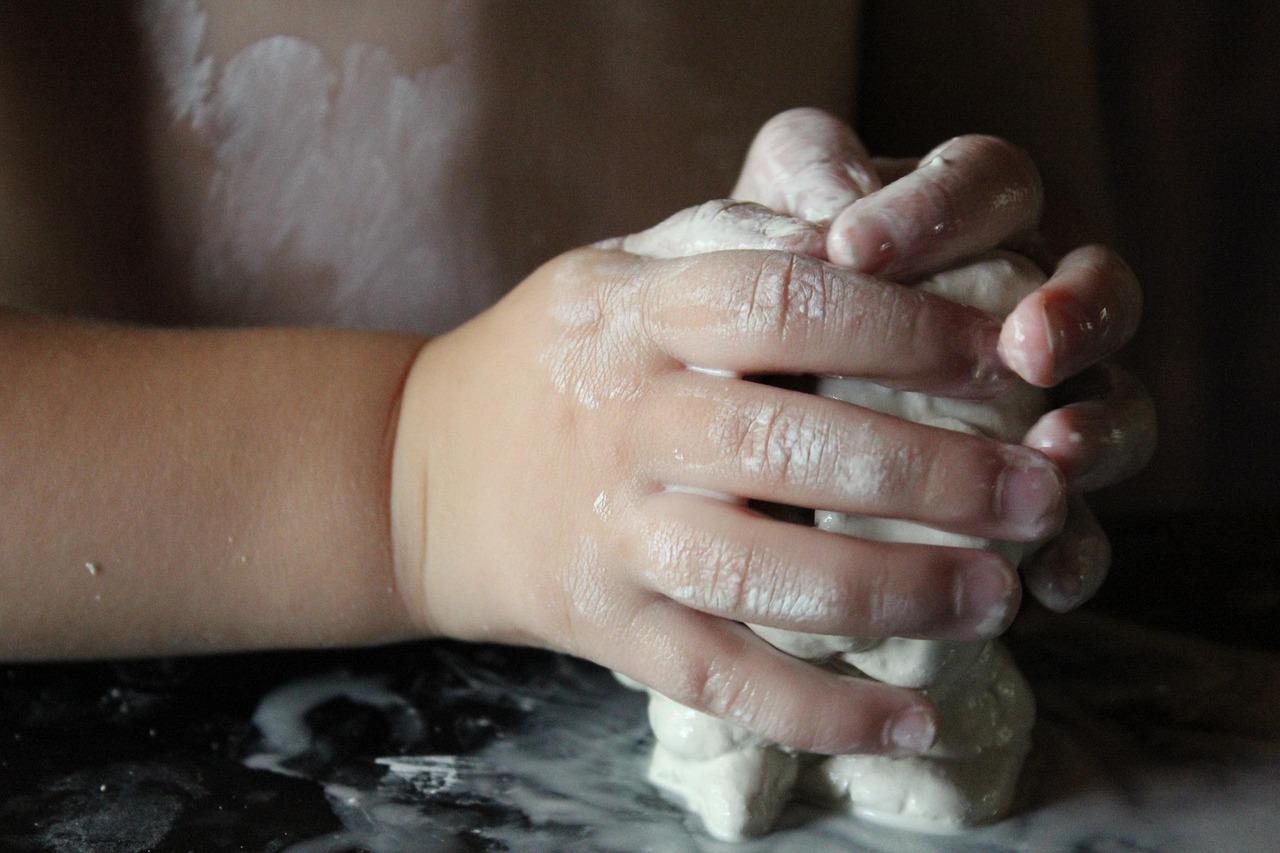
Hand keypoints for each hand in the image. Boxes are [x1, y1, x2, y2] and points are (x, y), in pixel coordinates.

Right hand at [390, 201, 1069, 755]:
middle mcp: (627, 422)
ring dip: (893, 590)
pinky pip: (719, 677)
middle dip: (932, 472)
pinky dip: (818, 710)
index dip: (908, 325)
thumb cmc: (554, 359)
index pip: (786, 301)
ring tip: (999, 595)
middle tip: (1040, 492)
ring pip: (762, 575)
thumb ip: (729, 247)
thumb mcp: (619, 271)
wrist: (419, 469)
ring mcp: (614, 533)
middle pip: (790, 442)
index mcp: (639, 315)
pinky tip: (910, 719)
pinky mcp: (607, 626)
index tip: (1006, 354)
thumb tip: (862, 231)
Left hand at [733, 108, 1156, 612]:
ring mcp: (1047, 408)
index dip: (938, 209)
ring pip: (1118, 408)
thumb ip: (800, 179)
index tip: (850, 250)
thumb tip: (834, 199)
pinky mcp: (1036, 503)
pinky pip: (1086, 527)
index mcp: (970, 224)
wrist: (742, 405)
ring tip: (1053, 453)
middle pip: (1101, 292)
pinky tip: (1047, 581)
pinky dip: (1078, 552)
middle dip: (1076, 314)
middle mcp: (1028, 309)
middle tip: (1027, 346)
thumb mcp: (760, 226)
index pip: (992, 185)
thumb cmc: (756, 301)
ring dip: (1099, 430)